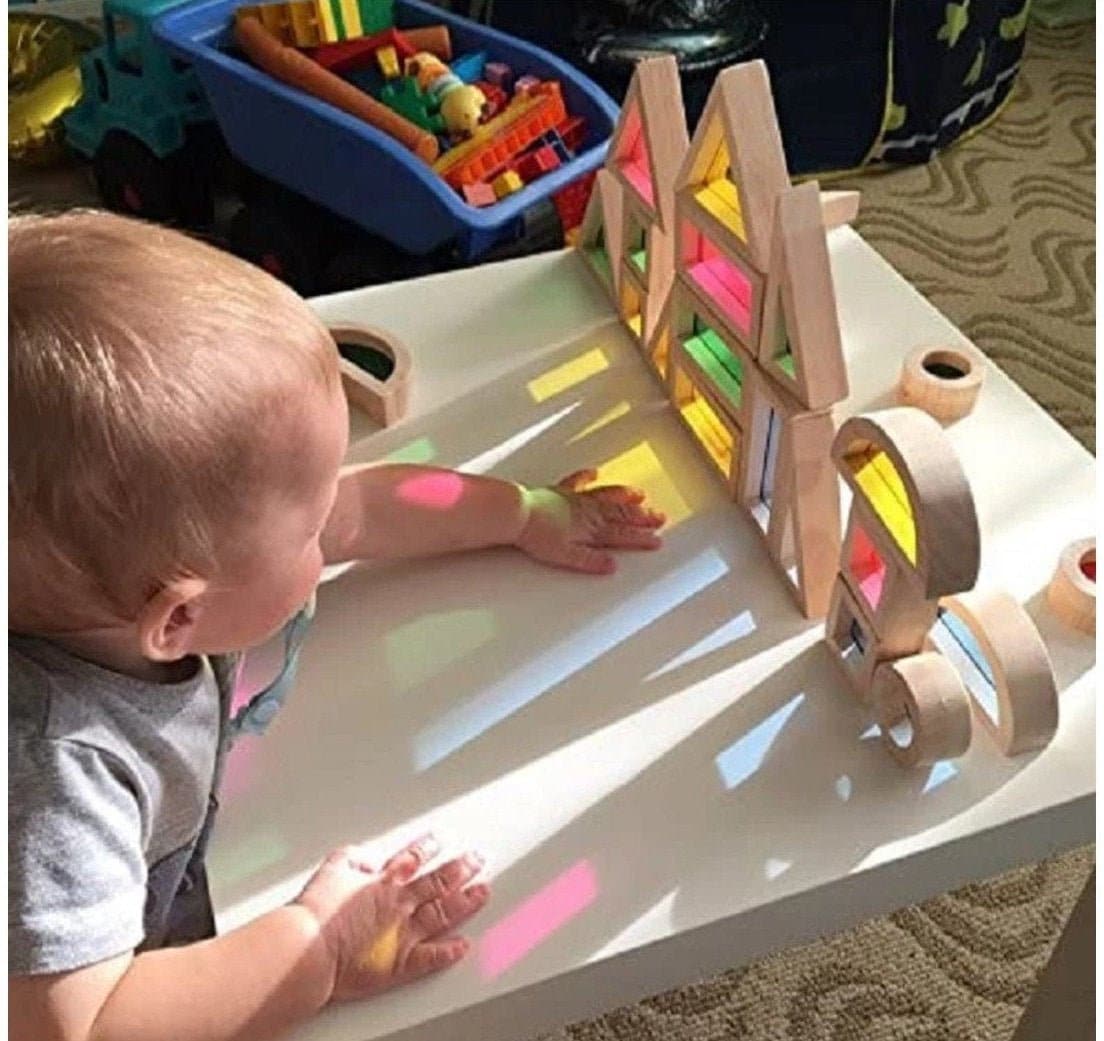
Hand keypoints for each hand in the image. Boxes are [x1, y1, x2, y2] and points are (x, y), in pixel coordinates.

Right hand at [293, 834, 487, 1003]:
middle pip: (438, 882)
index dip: (431, 847)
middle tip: (478, 859)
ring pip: (442, 913)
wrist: (308, 948)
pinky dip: (448, 952)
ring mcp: (403, 934)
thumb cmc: (315, 913)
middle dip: (461, 869)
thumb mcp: (332, 868)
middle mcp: (399, 905)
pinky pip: (431, 957)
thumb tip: (368, 854)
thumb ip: (353, 858)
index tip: (443, 840)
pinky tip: (463, 946)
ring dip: (465, 902)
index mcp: (383, 882)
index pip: (414, 858)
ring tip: (482, 892)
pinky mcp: (399, 963)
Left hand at [515, 469, 664, 574]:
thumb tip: (611, 566)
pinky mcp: (558, 492)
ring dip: (624, 496)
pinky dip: (587, 476)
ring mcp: (574, 499)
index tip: (655, 540)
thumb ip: (589, 560)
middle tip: (659, 517)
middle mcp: (586, 512)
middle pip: (620, 514)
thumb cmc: (536, 535)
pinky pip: (577, 481)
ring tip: (640, 495)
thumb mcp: (565, 555)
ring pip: (606, 497)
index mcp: (589, 529)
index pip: (620, 535)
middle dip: (642, 517)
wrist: (516, 514)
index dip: (639, 538)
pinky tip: (595, 472)